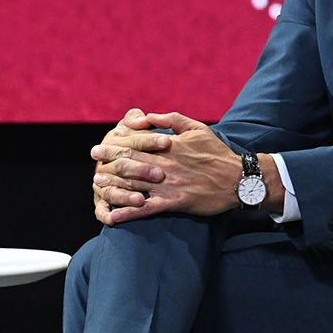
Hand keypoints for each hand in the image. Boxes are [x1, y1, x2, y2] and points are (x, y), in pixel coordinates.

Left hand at [92, 112, 242, 223]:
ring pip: (132, 185)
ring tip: (97, 184)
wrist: (239, 180)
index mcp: (168, 146)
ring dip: (112, 185)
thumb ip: (171, 120)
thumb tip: (147, 116)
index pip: (135, 143)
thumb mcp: (196, 128)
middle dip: (108, 160)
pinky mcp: (173, 203)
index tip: (102, 144)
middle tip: (93, 160)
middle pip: (128, 162)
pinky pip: (145, 209)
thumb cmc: (217, 153)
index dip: (116, 143)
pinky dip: (128, 213)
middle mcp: (164, 165)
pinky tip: (113, 216)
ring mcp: (167, 185)